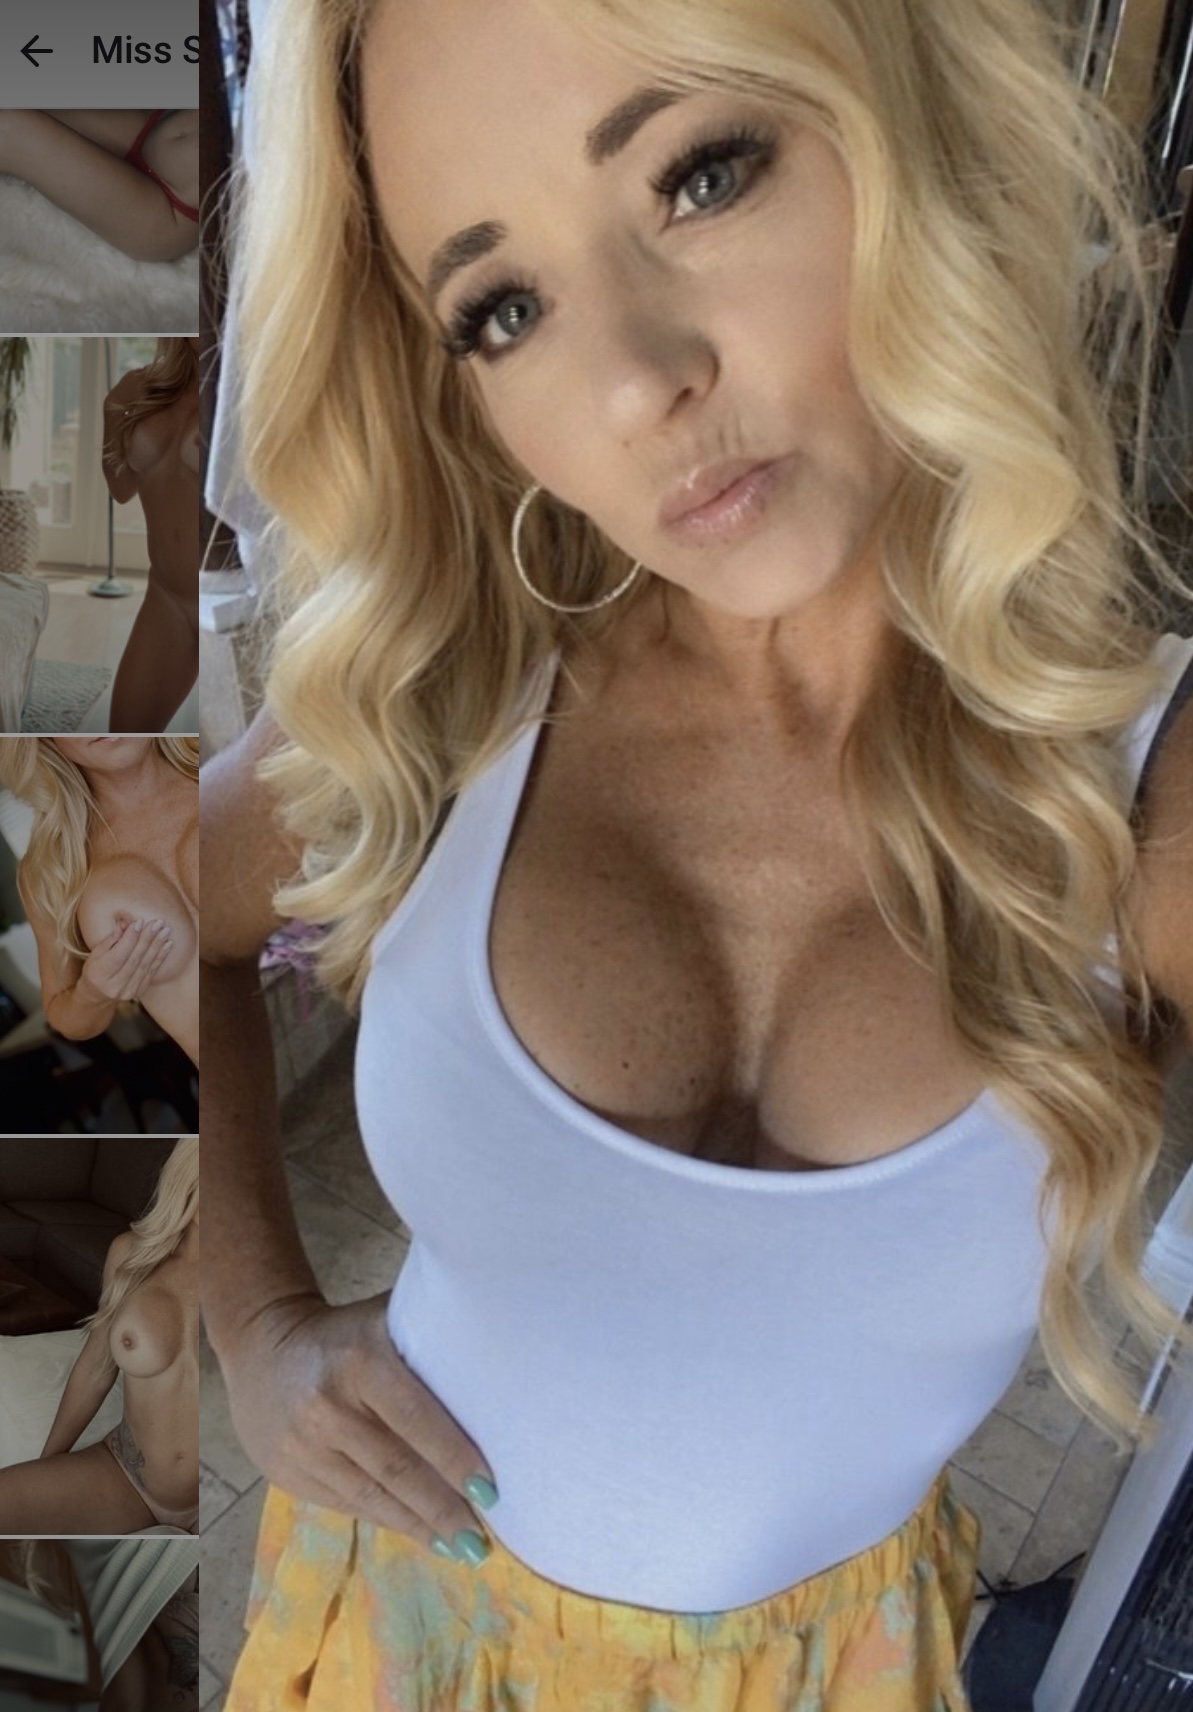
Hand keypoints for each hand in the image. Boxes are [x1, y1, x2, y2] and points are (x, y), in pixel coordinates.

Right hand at [77, 918, 172, 1002]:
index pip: (118, 955)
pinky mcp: (138, 991)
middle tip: (158, 923)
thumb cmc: (96, 967)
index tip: (140, 921)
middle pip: (134, 960)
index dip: (131, 938)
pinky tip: (168, 944)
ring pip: (145, 965)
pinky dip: (161, 957)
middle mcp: (113, 985)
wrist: (98, 993)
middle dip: (147, 939)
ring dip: (157, 946)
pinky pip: (152, 972)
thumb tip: (126, 922)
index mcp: (99, 974)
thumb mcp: (97, 952)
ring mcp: (127, 991)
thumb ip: (112, 938)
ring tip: (166, 931)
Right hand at [221, 1293, 494, 1556]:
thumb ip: (428, 1342)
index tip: (491, 1490)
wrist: (260, 1345)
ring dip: (420, 1526)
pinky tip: (417, 1532)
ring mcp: (301, 1447)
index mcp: (359, 1361)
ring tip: (460, 1549)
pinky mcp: (286, 1475)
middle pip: (395, 1469)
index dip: (454, 1458)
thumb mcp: (384, 1320)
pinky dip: (387, 1520)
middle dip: (444, 1509)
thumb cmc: (345, 1332)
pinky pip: (346, 1504)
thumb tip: (495, 1375)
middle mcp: (326, 1407)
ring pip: (371, 1496)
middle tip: (482, 1542)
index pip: (415, 1418)